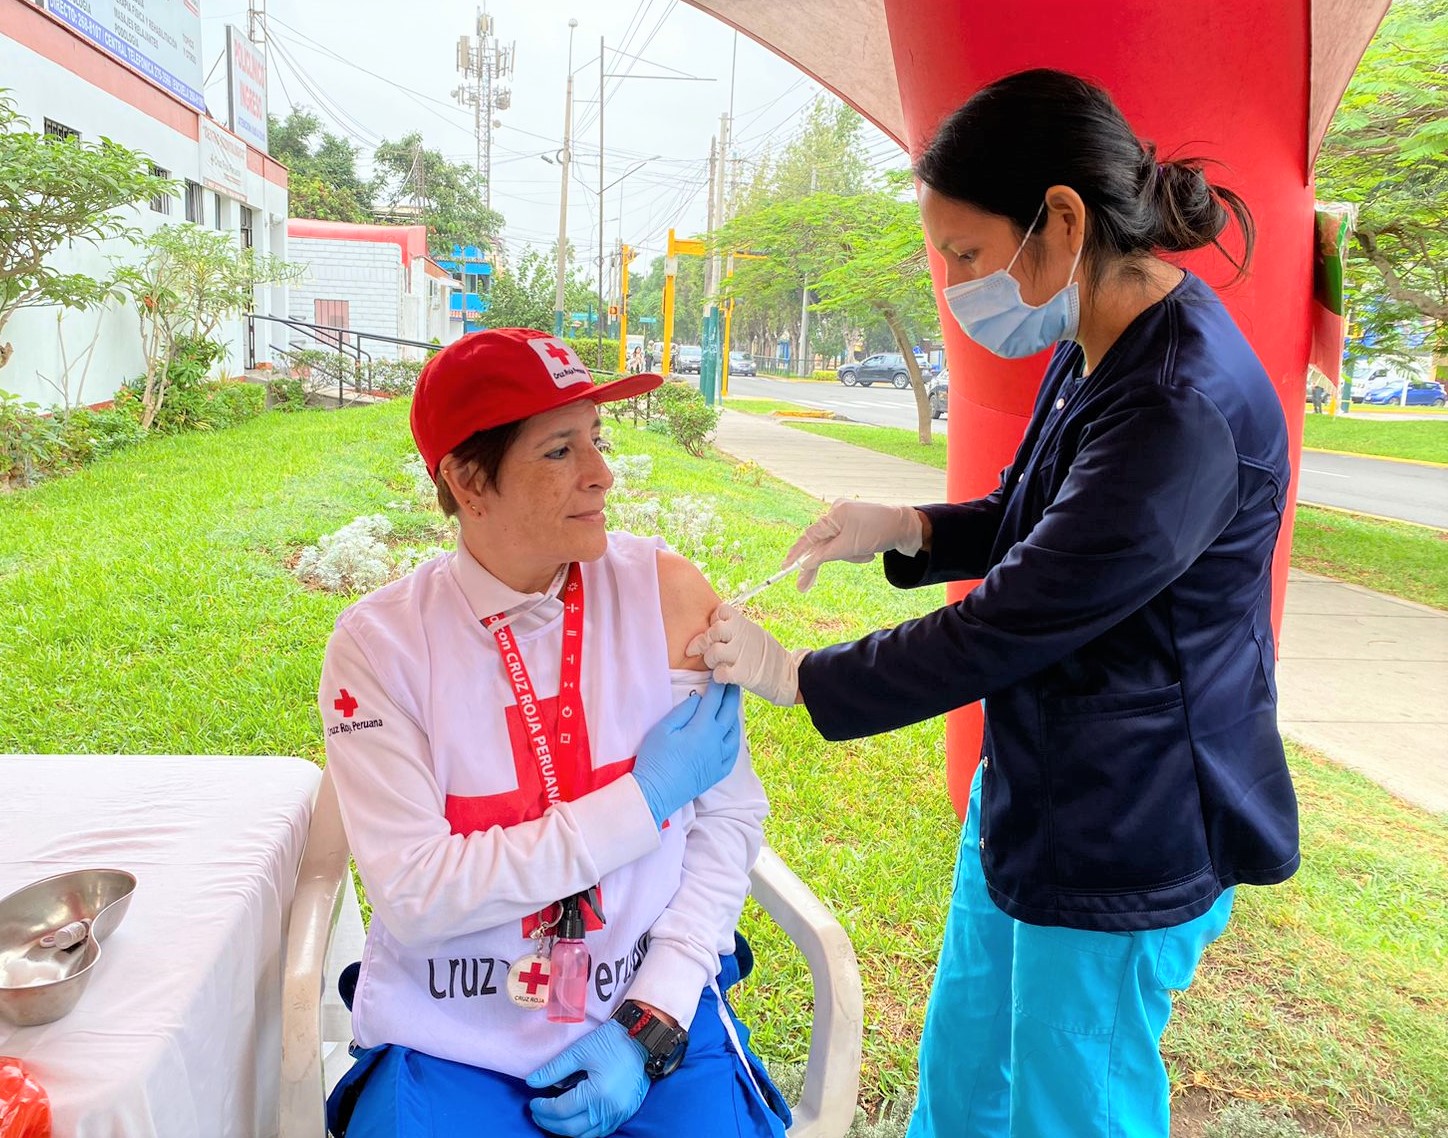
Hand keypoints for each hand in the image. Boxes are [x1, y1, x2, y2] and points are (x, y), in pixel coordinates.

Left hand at [526, 1020, 648, 1137]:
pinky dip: (583, 1130)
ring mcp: (618, 1115)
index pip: (561, 1110)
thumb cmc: (611, 1042)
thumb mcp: (580, 1051)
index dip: (543, 1108)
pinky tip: (573, 1120)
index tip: (533, 1102)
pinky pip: (600, 1132)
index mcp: (597, 1093)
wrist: (643, 1040)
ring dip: (565, 1130)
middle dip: (549, 1123)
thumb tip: (532, 1082)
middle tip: (537, 1113)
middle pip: (571, 1128)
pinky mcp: (624, 1115)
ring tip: (552, 1118)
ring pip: (585, 1135)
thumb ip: (554, 1069)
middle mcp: (608, 1109)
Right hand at [631, 682, 741, 825]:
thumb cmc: (655, 759)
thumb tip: (698, 699)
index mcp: (702, 728)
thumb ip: (683, 712)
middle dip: (732, 697)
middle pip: (729, 714)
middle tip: (734, 685)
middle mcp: (716, 742)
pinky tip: (732, 737)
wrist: (655, 793)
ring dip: (734, 717)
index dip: (718, 685)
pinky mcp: (717, 773)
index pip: (714, 701)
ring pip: (734, 733)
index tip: (720, 674)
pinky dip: (734, 741)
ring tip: (732, 708)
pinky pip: (733, 754)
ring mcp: (719, 759)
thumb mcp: (663, 729)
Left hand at [686, 605, 802, 706]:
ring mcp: (742, 655)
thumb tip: (715, 626)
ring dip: (710, 660)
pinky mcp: (743, 674)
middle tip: (706, 651)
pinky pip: (720, 673)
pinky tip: (724, 677)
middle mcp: (742, 637)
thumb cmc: (767, 654)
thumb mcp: (753, 632)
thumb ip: (736, 628)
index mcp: (744, 624)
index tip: (716, 632)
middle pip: (714, 630)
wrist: (788, 674)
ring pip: (713, 651)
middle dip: (705, 642)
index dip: (714, 621)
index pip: (720, 611)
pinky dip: (718, 676)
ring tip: (716, 665)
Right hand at [785, 499, 923, 591]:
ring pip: (837, 547)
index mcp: (834, 513)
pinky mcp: (856, 527)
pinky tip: (870, 552)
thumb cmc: (878, 533)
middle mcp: (838, 513)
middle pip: (822, 544)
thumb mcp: (849, 547)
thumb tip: (804, 564)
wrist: (908, 528)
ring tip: (867, 555)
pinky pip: (847, 545)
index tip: (785, 568)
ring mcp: (847, 519)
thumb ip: (824, 555)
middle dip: (824, 562)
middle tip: (803, 587)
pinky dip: (855, 552)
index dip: (796, 554)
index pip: (809, 536)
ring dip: (849, 556)